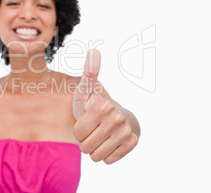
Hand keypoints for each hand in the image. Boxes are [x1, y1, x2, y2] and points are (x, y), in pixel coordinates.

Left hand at [73, 49, 137, 163]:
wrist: (117, 117)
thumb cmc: (94, 104)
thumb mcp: (85, 90)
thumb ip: (87, 73)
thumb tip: (94, 50)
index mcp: (103, 105)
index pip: (78, 133)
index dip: (78, 129)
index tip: (85, 119)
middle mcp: (117, 118)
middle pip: (85, 147)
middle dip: (85, 141)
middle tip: (92, 129)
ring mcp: (126, 132)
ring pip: (96, 156)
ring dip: (94, 149)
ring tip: (99, 136)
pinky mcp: (132, 144)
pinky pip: (108, 160)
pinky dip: (106, 154)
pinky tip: (109, 142)